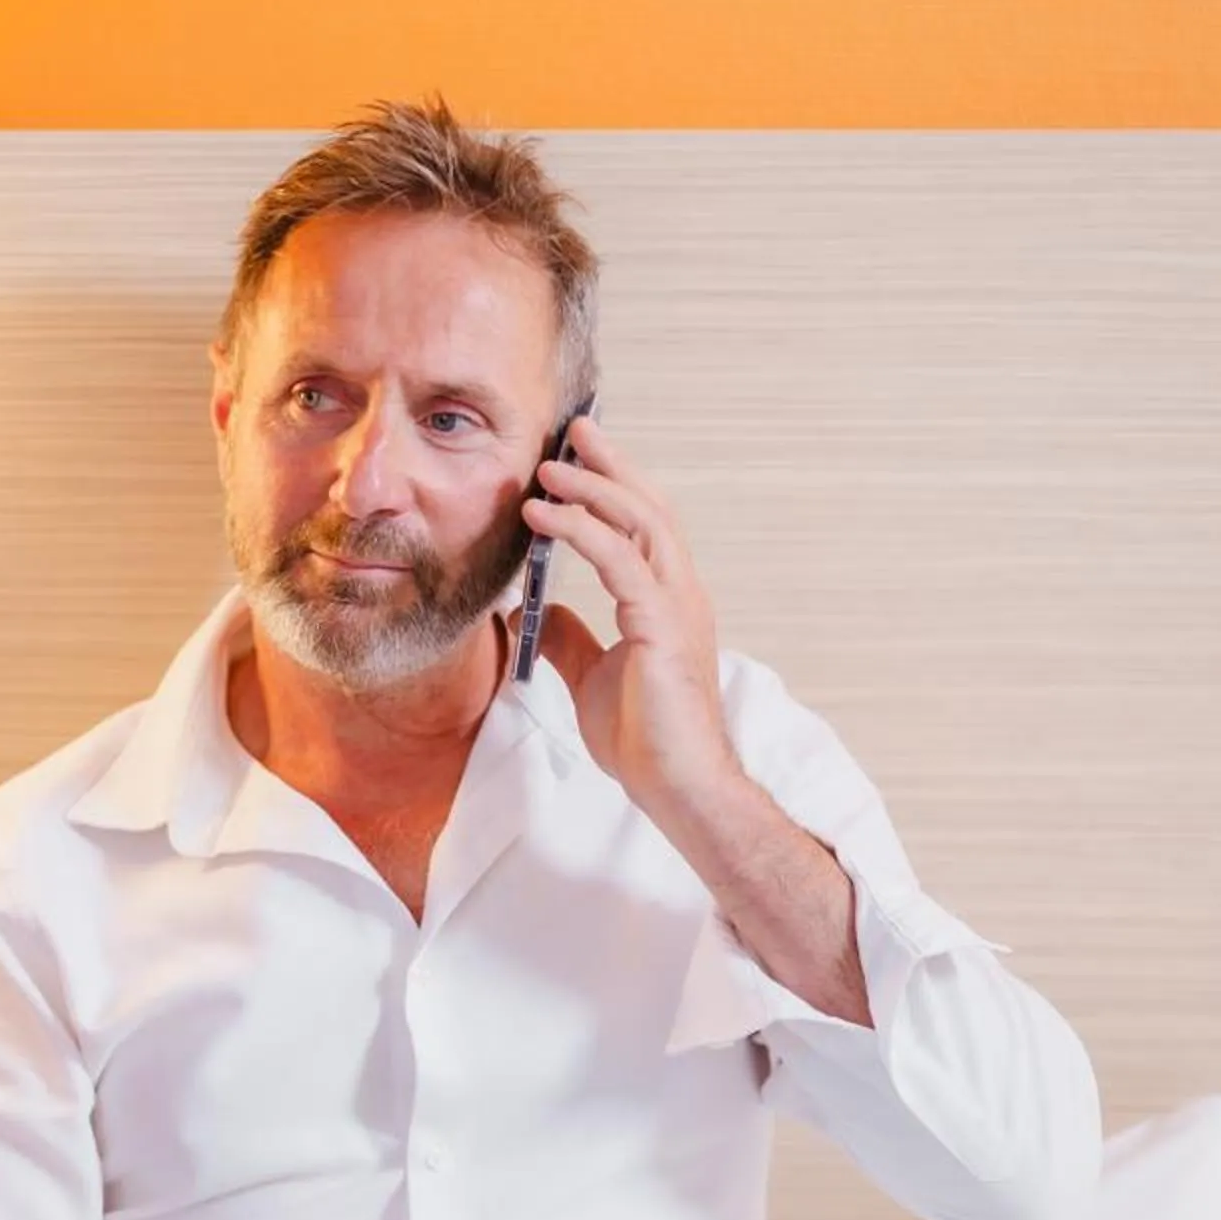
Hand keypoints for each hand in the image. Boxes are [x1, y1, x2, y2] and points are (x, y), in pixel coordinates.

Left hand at [522, 416, 744, 819]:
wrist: (676, 788)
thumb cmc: (645, 742)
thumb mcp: (594, 679)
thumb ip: (574, 641)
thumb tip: (540, 615)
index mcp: (668, 603)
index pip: (644, 527)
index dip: (614, 487)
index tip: (577, 458)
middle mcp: (680, 593)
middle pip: (648, 507)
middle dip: (610, 465)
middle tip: (572, 431)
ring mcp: (677, 606)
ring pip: (639, 522)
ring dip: (590, 488)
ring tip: (546, 467)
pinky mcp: (662, 625)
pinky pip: (619, 560)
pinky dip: (579, 530)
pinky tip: (543, 517)